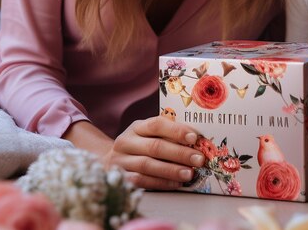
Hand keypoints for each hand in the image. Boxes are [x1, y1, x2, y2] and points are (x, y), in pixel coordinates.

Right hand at [64, 117, 204, 189]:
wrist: (108, 160)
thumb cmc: (138, 144)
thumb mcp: (148, 133)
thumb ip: (167, 133)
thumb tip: (196, 139)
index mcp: (137, 127)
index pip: (157, 124)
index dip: (176, 130)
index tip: (194, 137)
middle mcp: (126, 142)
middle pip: (154, 147)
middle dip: (179, 153)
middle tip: (198, 159)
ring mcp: (121, 161)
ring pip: (148, 166)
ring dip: (171, 170)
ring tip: (189, 174)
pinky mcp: (120, 178)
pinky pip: (142, 182)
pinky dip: (161, 183)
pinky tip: (176, 183)